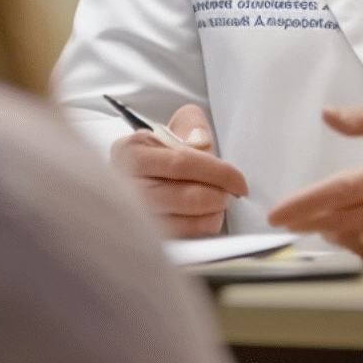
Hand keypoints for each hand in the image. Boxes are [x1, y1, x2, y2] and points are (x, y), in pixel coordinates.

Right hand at [109, 103, 248, 237]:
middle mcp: (124, 181)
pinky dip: (197, 228)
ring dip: (209, 214)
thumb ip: (190, 127)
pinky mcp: (136, 232)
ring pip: (179, 220)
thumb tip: (200, 142)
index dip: (218, 172)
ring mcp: (128, 211)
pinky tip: (207, 220)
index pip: (183, 161)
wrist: (136, 178)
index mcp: (132, 150)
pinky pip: (175, 235)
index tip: (238, 181)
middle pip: (184, 195)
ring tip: (218, 205)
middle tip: (227, 194)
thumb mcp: (172, 130)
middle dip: (215, 196)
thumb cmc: (158, 156)